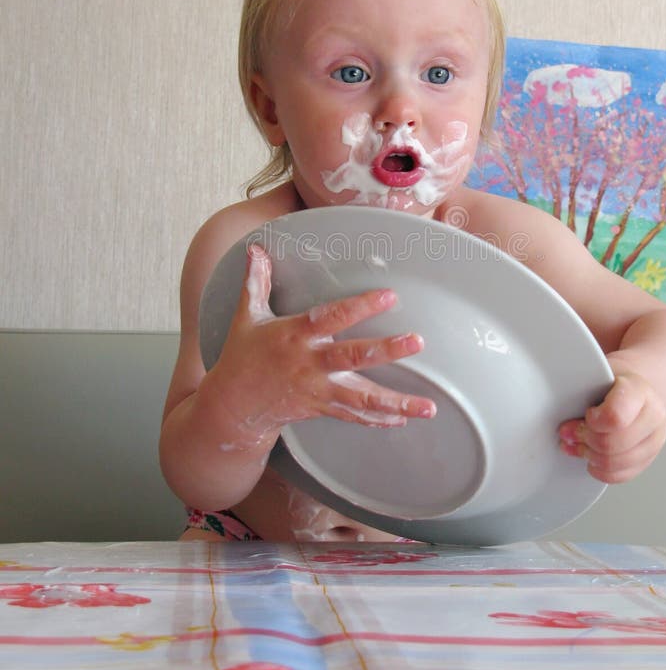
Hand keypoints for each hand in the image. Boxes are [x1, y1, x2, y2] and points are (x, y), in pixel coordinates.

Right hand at [207, 243, 435, 443]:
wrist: (232, 405)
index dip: (360, 307)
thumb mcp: (245, 316)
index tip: (389, 296)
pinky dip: (378, 420)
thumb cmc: (242, 355)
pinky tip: (404, 418)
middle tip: (417, 341)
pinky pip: (353, 416)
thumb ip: (256, 282)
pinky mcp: (321, 409)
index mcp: (294, 336)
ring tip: (428, 406)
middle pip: (352, 357)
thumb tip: (256, 249)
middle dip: (386, 350)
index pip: (330, 317)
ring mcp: (317, 390)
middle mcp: (309, 364)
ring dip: (395, 401)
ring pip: (360, 397)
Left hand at [557, 364, 665, 482]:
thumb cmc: (612, 383)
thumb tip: (558, 407)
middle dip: (584, 440)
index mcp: (639, 390)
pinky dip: (599, 469)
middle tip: (569, 433)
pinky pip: (620, 475)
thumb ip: (579, 387)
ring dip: (589, 455)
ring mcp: (653, 440)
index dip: (593, 421)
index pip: (615, 416)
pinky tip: (590, 457)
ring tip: (577, 444)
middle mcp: (653, 416)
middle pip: (611, 444)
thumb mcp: (596, 374)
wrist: (635, 391)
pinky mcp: (648, 459)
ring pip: (614, 463)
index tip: (586, 414)